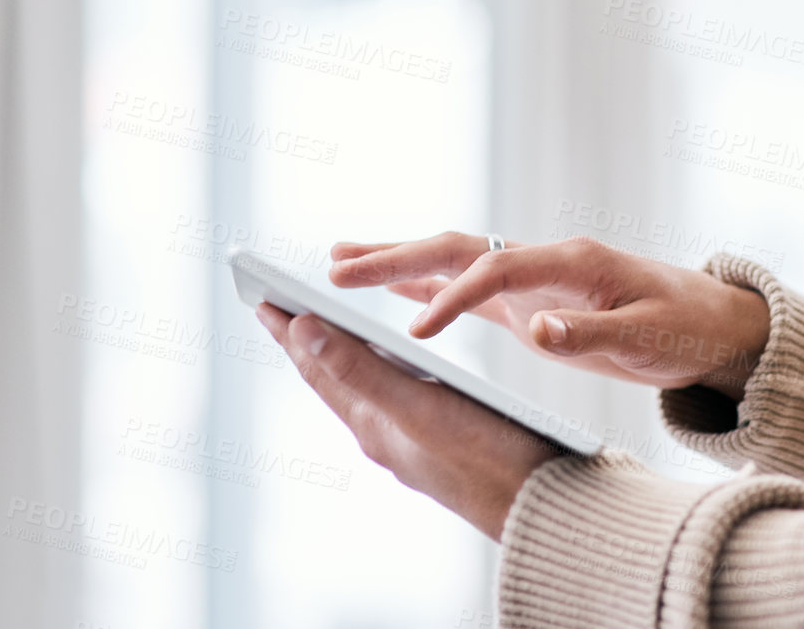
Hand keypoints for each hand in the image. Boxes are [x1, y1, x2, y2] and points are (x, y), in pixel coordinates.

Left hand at [254, 302, 558, 540]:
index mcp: (374, 424)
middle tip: (281, 310)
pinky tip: (394, 368)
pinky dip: (380, 369)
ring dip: (341, 354)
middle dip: (308, 341)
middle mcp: (386, 432)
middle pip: (335, 377)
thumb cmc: (486, 457)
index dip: (289, 332)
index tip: (262, 299)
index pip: (318, 367)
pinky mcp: (442, 440)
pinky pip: (395, 396)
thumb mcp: (418, 407)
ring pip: (364, 387)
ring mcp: (413, 439)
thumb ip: (360, 369)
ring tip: (324, 332)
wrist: (540, 504)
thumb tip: (301, 328)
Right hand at [328, 233, 770, 400]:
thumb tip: (540, 330)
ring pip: (454, 261)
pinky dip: (426, 284)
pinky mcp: (532, 298)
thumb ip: (595, 335)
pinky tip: (392, 292)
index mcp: (572, 263)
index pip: (494, 270)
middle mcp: (545, 260)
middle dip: (395, 257)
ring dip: (398, 261)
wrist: (713, 319)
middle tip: (333, 269)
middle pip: (458, 250)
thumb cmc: (686, 326)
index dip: (452, 297)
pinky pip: (469, 285)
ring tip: (337, 263)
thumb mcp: (650, 338)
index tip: (414, 333)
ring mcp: (534, 276)